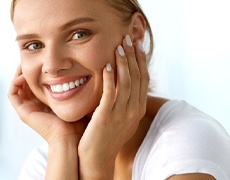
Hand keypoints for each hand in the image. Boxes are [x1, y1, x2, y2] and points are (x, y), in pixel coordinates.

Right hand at [8, 65, 88, 178]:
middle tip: (32, 58)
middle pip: (28, 85)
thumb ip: (78, 90)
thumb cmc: (77, 122)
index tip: (44, 61)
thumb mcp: (77, 101)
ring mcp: (29, 110)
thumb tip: (85, 73)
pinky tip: (23, 74)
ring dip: (20, 74)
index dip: (39, 72)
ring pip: (19, 88)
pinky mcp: (24, 113)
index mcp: (48, 104)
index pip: (40, 85)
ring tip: (25, 62)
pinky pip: (13, 95)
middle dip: (29, 70)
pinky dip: (15, 83)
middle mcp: (37, 106)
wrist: (71, 138)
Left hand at [78, 35, 148, 178]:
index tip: (137, 46)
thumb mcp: (122, 118)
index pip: (143, 80)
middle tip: (128, 39)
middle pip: (137, 78)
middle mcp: (133, 110)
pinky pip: (110, 93)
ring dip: (123, 63)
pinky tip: (106, 65)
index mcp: (137, 109)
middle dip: (133, 56)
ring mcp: (121, 114)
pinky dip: (109, 78)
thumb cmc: (107, 136)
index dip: (141, 62)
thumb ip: (126, 102)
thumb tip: (125, 84)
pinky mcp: (106, 117)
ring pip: (126, 83)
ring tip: (119, 47)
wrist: (98, 158)